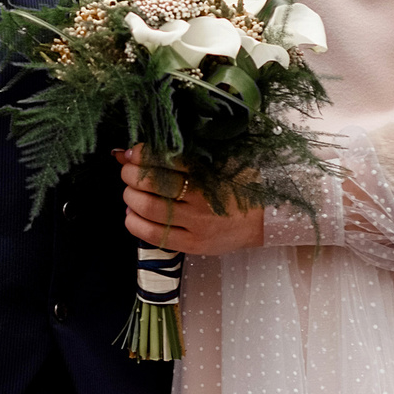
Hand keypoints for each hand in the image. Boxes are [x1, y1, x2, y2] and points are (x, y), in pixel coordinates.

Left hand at [117, 147, 263, 254]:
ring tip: (130, 191)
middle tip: (128, 170)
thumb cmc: (239, 185)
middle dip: (131, 174)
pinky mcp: (193, 244)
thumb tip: (141, 148)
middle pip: (152, 184)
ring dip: (130, 196)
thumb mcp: (221, 161)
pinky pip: (154, 235)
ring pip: (149, 209)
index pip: (166, 159)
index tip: (131, 152)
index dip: (142, 154)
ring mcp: (197, 224)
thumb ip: (186, 154)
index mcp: (210, 173)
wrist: (265, 219)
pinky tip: (132, 213)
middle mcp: (202, 199)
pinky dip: (135, 222)